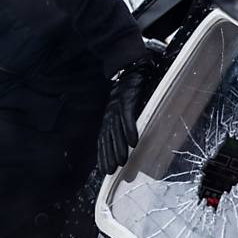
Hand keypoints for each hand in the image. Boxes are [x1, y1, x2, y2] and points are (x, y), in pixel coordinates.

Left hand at [97, 55, 157, 174]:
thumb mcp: (122, 106)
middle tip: (111, 171)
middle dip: (109, 155)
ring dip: (119, 147)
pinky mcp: (127, 97)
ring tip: (122, 162)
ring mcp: (117, 104)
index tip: (105, 169)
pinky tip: (134, 142)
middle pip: (108, 136)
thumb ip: (121, 121)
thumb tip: (125, 140)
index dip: (103, 154)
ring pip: (117, 129)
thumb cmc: (131, 88)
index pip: (103, 137)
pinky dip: (131, 129)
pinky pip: (128, 116)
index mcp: (108, 114)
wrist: (134, 66)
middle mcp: (110, 111)